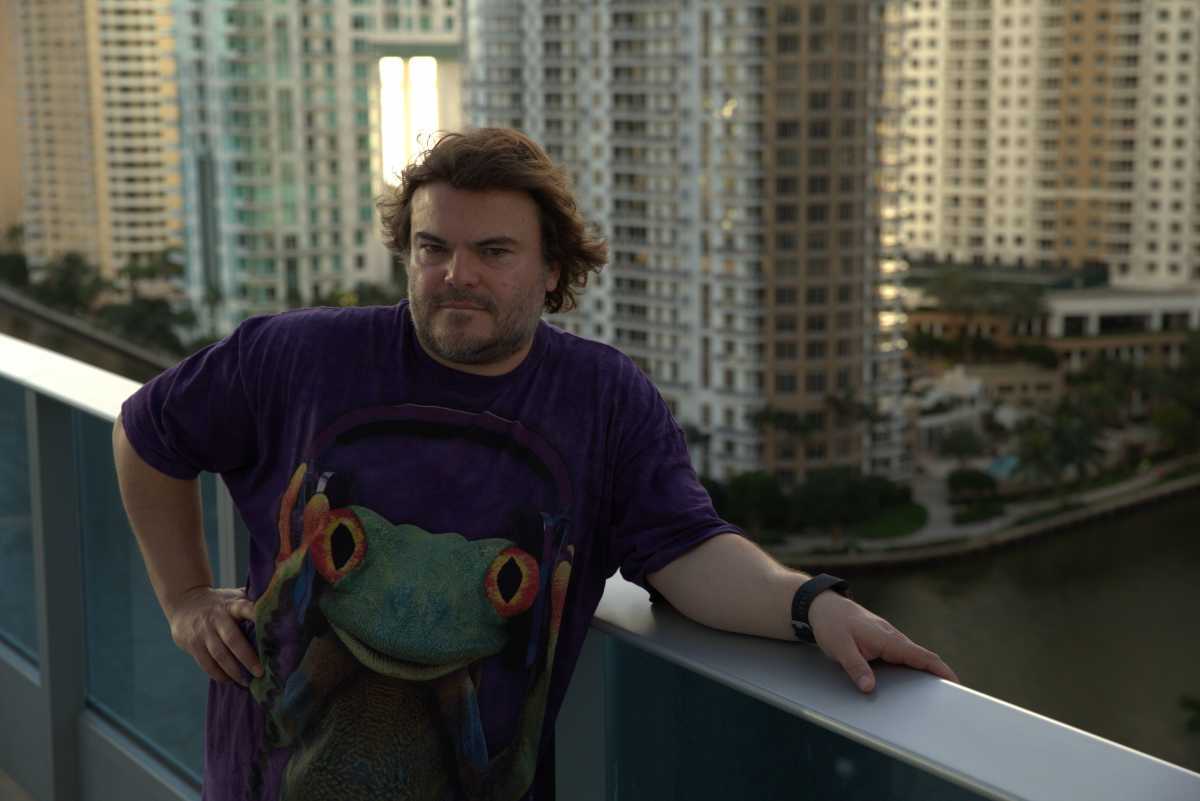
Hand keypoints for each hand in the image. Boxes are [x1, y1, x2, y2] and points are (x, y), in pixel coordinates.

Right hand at [166, 586, 262, 686]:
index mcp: (231, 605)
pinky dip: (219, 675)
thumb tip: (279, 610)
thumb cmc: (219, 603)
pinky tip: (230, 681)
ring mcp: (204, 632)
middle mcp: (217, 618)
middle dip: (247, 657)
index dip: (255, 615)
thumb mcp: (233, 597)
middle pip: (232, 639)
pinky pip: (206, 663)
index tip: (268, 626)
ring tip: (247, 682)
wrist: (184, 602)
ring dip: (233, 671)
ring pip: (219, 655)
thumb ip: (251, 603)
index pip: (244, 608)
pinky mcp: (193, 644)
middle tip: (260, 672)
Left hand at [808, 591, 958, 693]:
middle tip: (951, 696)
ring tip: (934, 694)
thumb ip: (856, 667)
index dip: (940, 670)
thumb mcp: (840, 648)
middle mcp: (892, 637)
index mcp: (887, 638)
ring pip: (912, 657)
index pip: (922, 656)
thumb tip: (870, 688)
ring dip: (925, 672)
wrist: (822, 605)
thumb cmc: (831, 624)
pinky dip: (911, 667)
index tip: (956, 683)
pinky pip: (902, 655)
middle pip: (922, 658)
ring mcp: (888, 638)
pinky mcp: (881, 641)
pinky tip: (910, 680)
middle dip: (938, 675)